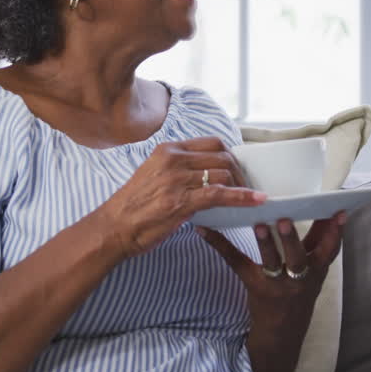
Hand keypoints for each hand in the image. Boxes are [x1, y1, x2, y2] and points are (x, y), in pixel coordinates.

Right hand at [94, 137, 266, 257]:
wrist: (113, 228)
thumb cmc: (134, 206)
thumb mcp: (155, 175)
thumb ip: (180, 169)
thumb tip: (210, 173)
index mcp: (168, 150)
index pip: (212, 143)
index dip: (231, 156)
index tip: (238, 169)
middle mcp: (173, 159)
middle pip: (222, 157)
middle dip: (239, 172)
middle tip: (246, 187)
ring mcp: (177, 179)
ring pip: (224, 175)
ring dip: (241, 187)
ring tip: (248, 198)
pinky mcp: (181, 201)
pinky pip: (220, 194)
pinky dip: (243, 196)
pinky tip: (257, 200)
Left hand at [196, 212, 345, 327]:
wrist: (281, 335)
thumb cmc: (298, 295)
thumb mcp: (314, 274)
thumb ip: (317, 247)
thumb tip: (325, 214)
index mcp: (317, 272)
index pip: (330, 250)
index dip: (336, 232)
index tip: (339, 213)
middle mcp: (299, 279)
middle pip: (298, 258)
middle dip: (293, 239)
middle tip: (284, 220)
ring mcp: (277, 284)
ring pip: (271, 262)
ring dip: (265, 242)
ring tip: (259, 225)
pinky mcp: (255, 287)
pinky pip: (237, 263)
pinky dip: (221, 245)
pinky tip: (206, 231)